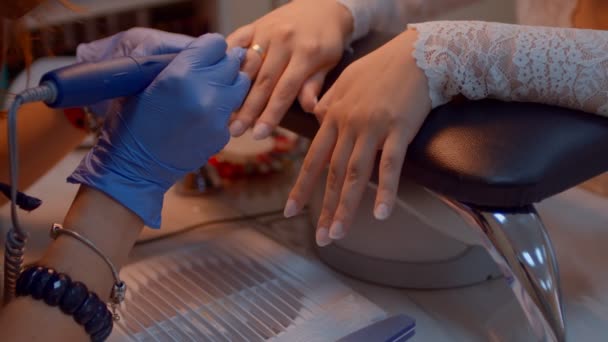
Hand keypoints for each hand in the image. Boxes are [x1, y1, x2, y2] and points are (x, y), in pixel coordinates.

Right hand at [68, 34, 250, 227]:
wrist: (136, 169)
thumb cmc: (131, 123)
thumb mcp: (145, 83)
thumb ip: (178, 65)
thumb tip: (202, 53)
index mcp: (181, 74)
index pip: (215, 43)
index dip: (209, 47)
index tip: (204, 53)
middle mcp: (204, 92)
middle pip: (231, 62)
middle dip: (222, 63)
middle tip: (212, 69)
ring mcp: (217, 116)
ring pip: (240, 85)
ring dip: (229, 83)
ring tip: (213, 89)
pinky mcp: (223, 135)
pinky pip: (233, 111)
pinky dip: (224, 109)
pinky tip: (206, 114)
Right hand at [227, 0, 353, 138]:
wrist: (323, 5)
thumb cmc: (327, 41)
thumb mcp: (329, 63)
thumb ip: (315, 85)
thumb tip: (309, 108)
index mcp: (306, 53)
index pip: (285, 91)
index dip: (271, 114)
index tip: (259, 135)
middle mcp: (284, 41)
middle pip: (262, 82)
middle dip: (248, 110)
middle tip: (234, 131)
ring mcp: (266, 31)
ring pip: (246, 65)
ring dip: (233, 90)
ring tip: (223, 111)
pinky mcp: (254, 24)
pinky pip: (235, 42)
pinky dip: (224, 60)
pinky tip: (214, 78)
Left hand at [284, 30, 430, 245]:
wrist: (415, 54)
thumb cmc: (381, 68)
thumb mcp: (345, 81)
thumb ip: (328, 103)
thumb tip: (317, 118)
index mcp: (333, 116)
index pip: (314, 158)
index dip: (302, 187)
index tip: (290, 211)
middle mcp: (348, 124)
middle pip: (332, 172)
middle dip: (324, 207)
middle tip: (320, 237)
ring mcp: (373, 127)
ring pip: (355, 173)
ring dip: (346, 206)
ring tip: (339, 232)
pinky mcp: (399, 129)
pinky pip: (390, 165)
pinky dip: (386, 190)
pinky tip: (381, 213)